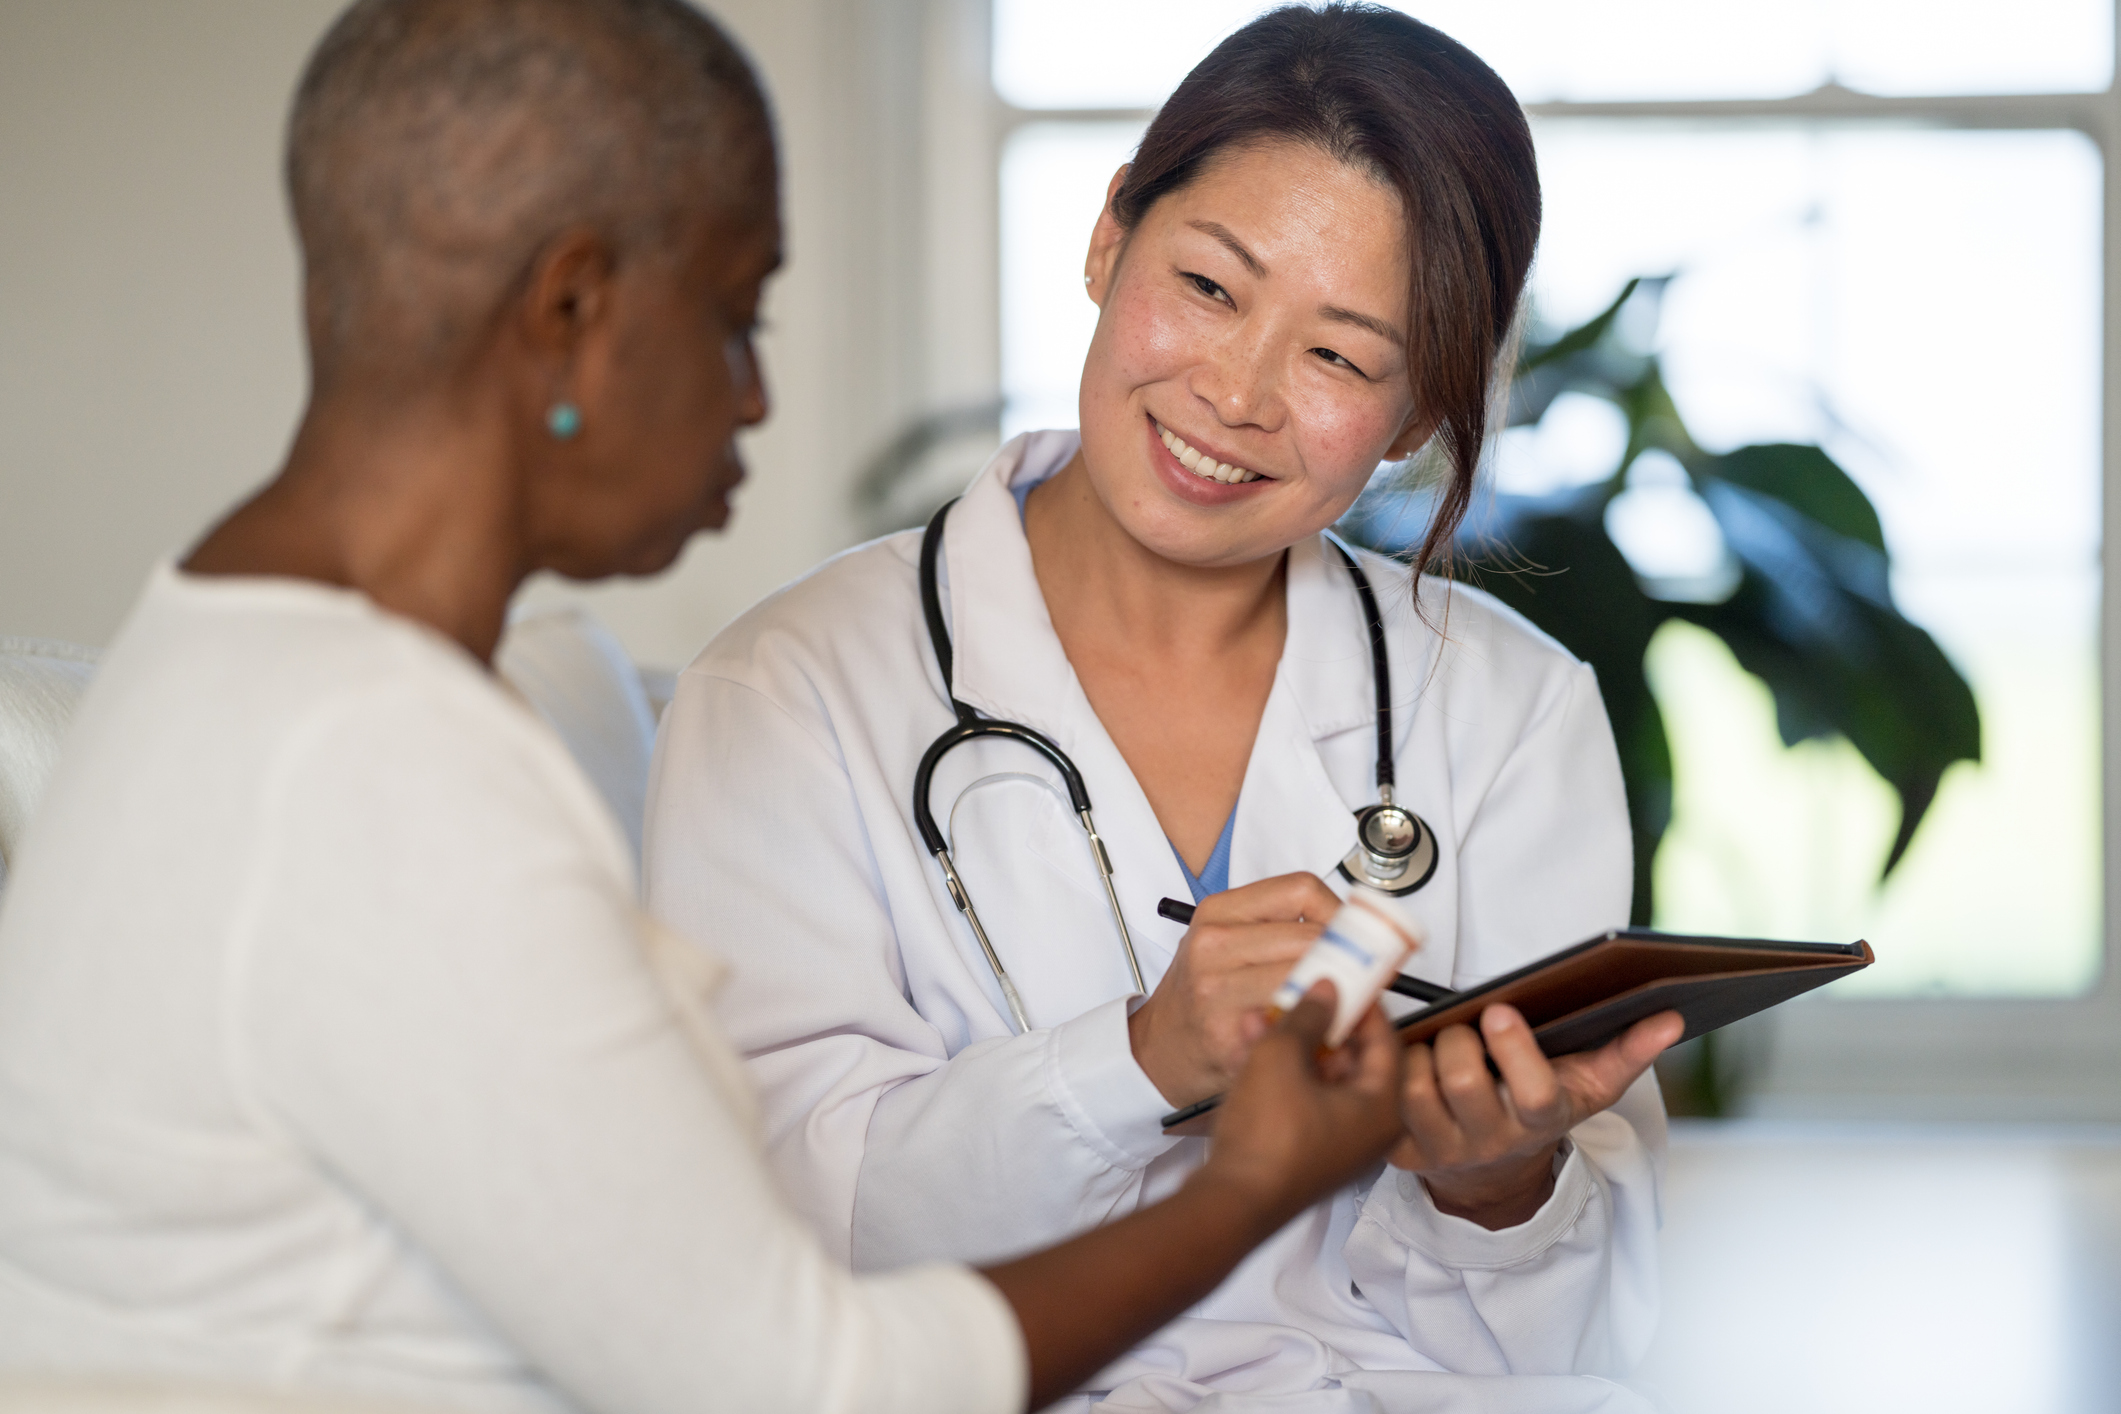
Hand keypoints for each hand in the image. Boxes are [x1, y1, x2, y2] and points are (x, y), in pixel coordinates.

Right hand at [1128, 872, 1340, 1105]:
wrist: (1159, 1048)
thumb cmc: (1200, 995)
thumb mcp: (1227, 944)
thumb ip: (1279, 930)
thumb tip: (1356, 932)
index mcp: (1218, 912)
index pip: (1301, 889)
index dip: (1339, 913)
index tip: (1354, 936)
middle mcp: (1213, 944)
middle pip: (1310, 936)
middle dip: (1348, 959)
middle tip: (1365, 978)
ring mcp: (1216, 988)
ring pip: (1306, 979)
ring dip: (1337, 996)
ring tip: (1340, 1007)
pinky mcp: (1227, 1033)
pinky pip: (1293, 1023)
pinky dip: (1316, 1029)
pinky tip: (1313, 1033)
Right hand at [1193, 982, 1404, 1227]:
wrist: (1232, 1201)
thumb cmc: (1268, 1138)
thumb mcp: (1283, 1056)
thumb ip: (1308, 1016)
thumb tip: (1326, 991)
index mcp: (1382, 1109)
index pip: (1387, 1040)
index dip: (1363, 1004)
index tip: (1344, 979)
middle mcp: (1368, 1130)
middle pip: (1354, 1060)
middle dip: (1320, 1023)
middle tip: (1302, 994)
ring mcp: (1336, 1144)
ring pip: (1322, 1079)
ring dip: (1294, 1045)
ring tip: (1265, 1016)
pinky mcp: (1305, 1153)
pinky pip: (1302, 1101)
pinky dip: (1283, 1075)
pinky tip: (1252, 1047)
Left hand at [1392, 1005, 1683, 1229]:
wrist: (1493, 1177)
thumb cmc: (1538, 1110)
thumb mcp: (1588, 1088)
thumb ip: (1628, 1051)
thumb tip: (1671, 1018)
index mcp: (1539, 1121)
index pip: (1533, 1094)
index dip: (1515, 1051)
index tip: (1501, 1011)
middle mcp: (1490, 1141)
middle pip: (1463, 1081)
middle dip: (1458, 1038)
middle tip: (1463, 1025)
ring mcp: (1443, 1150)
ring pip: (1413, 1089)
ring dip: (1419, 1053)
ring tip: (1435, 1043)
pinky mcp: (1401, 1153)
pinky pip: (1382, 1104)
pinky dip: (1387, 1070)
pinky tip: (1403, 1057)